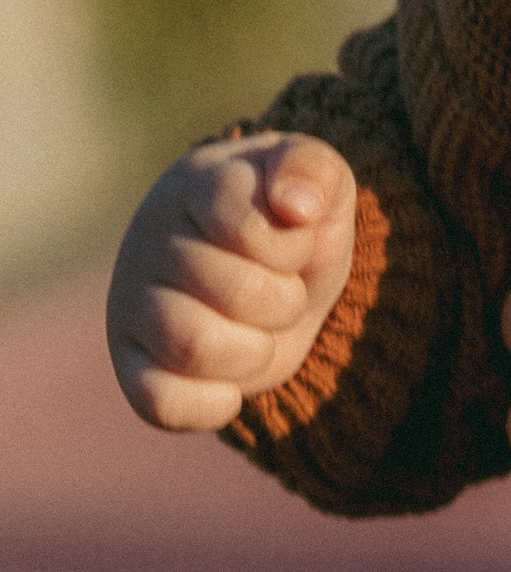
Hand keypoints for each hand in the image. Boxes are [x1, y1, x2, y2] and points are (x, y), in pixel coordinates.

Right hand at [108, 130, 358, 429]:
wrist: (269, 276)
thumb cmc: (291, 223)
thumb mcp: (320, 182)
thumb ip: (312, 169)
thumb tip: (295, 205)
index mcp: (195, 185)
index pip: (240, 218)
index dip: (289, 245)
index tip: (296, 240)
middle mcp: (149, 241)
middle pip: (235, 291)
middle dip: (285, 300)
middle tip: (283, 289)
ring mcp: (131, 305)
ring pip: (195, 347)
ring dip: (255, 350)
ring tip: (260, 332)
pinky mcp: (128, 367)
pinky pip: (163, 403)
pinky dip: (214, 403)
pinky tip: (233, 381)